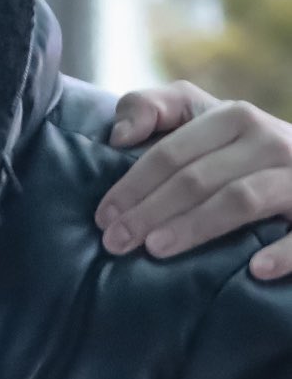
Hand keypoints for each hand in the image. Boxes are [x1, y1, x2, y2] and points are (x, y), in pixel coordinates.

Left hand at [96, 81, 291, 279]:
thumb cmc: (245, 150)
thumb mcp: (203, 117)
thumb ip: (156, 108)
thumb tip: (118, 135)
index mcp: (234, 117)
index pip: (171, 153)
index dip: (132, 185)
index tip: (103, 217)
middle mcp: (269, 140)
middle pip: (198, 178)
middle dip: (150, 211)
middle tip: (116, 243)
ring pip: (240, 199)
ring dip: (196, 226)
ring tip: (156, 250)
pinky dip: (282, 252)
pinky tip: (255, 269)